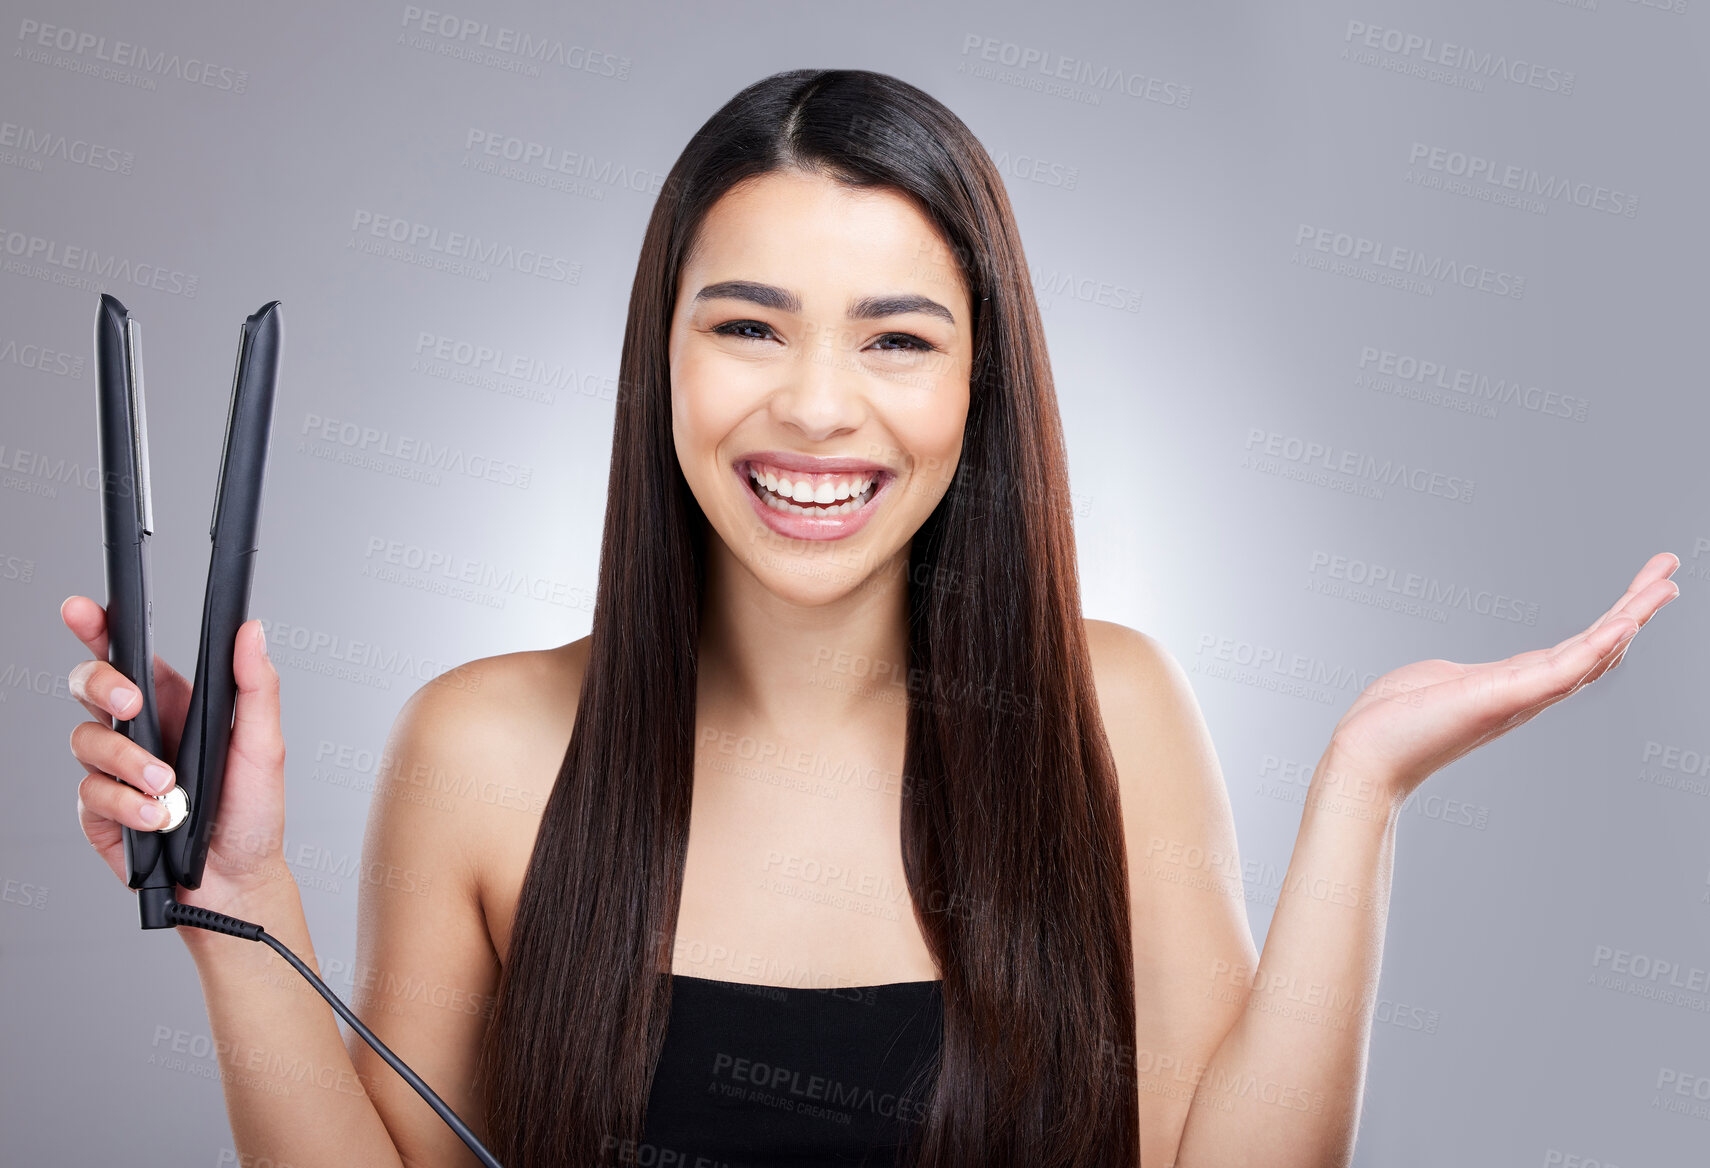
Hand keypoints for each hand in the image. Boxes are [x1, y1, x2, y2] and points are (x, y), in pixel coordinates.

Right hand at [63, 595, 293, 921]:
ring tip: (168, 787)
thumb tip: (252, 631)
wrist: (236, 882)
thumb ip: (256, 686)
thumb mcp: (265, 745)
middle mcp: (141, 733)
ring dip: (128, 763)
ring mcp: (115, 772)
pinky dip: (125, 805)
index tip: (83, 610)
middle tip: (130, 704)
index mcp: (176, 705)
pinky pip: (90, 793)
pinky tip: (156, 817)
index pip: (129, 656)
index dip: (99, 628)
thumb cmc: (254, 813)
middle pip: (90, 686)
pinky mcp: (100, 811)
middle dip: (101, 685)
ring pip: (86, 740)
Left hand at [1325, 552, 1680, 799]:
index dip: (1612, 622)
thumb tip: (1453, 675)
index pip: (1576, 651)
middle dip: (1636, 609)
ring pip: (1592, 654)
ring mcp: (1521, 697)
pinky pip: (1563, 670)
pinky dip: (1597, 647)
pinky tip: (1626, 624)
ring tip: (1665, 585)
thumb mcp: (1434, 683)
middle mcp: (1527, 694)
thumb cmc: (1391, 723)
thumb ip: (1457, 676)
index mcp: (1513, 685)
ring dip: (1631, 618)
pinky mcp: (1505, 697)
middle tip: (1670, 571)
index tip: (1641, 589)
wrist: (1365, 756)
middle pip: (1598, 648)